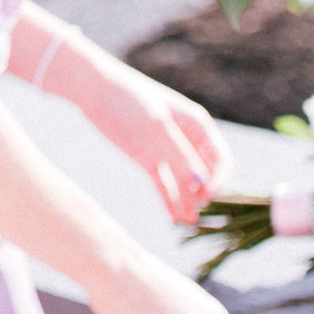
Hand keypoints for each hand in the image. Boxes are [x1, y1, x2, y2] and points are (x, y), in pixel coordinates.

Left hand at [71, 51, 230, 223]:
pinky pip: (164, 184)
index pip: (220, 159)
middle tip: (197, 213)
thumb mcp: (157, 127)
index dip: (218, 180)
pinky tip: (173, 217)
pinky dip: (170, 199)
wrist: (94, 92)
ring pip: (184, 182)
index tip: (207, 196)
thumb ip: (178, 155)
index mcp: (197, 125)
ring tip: (186, 221)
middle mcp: (186, 140)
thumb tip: (201, 182)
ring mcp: (166, 151)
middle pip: (204, 173)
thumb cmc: (130, 101)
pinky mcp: (147, 159)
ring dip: (187, 201)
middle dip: (204, 194)